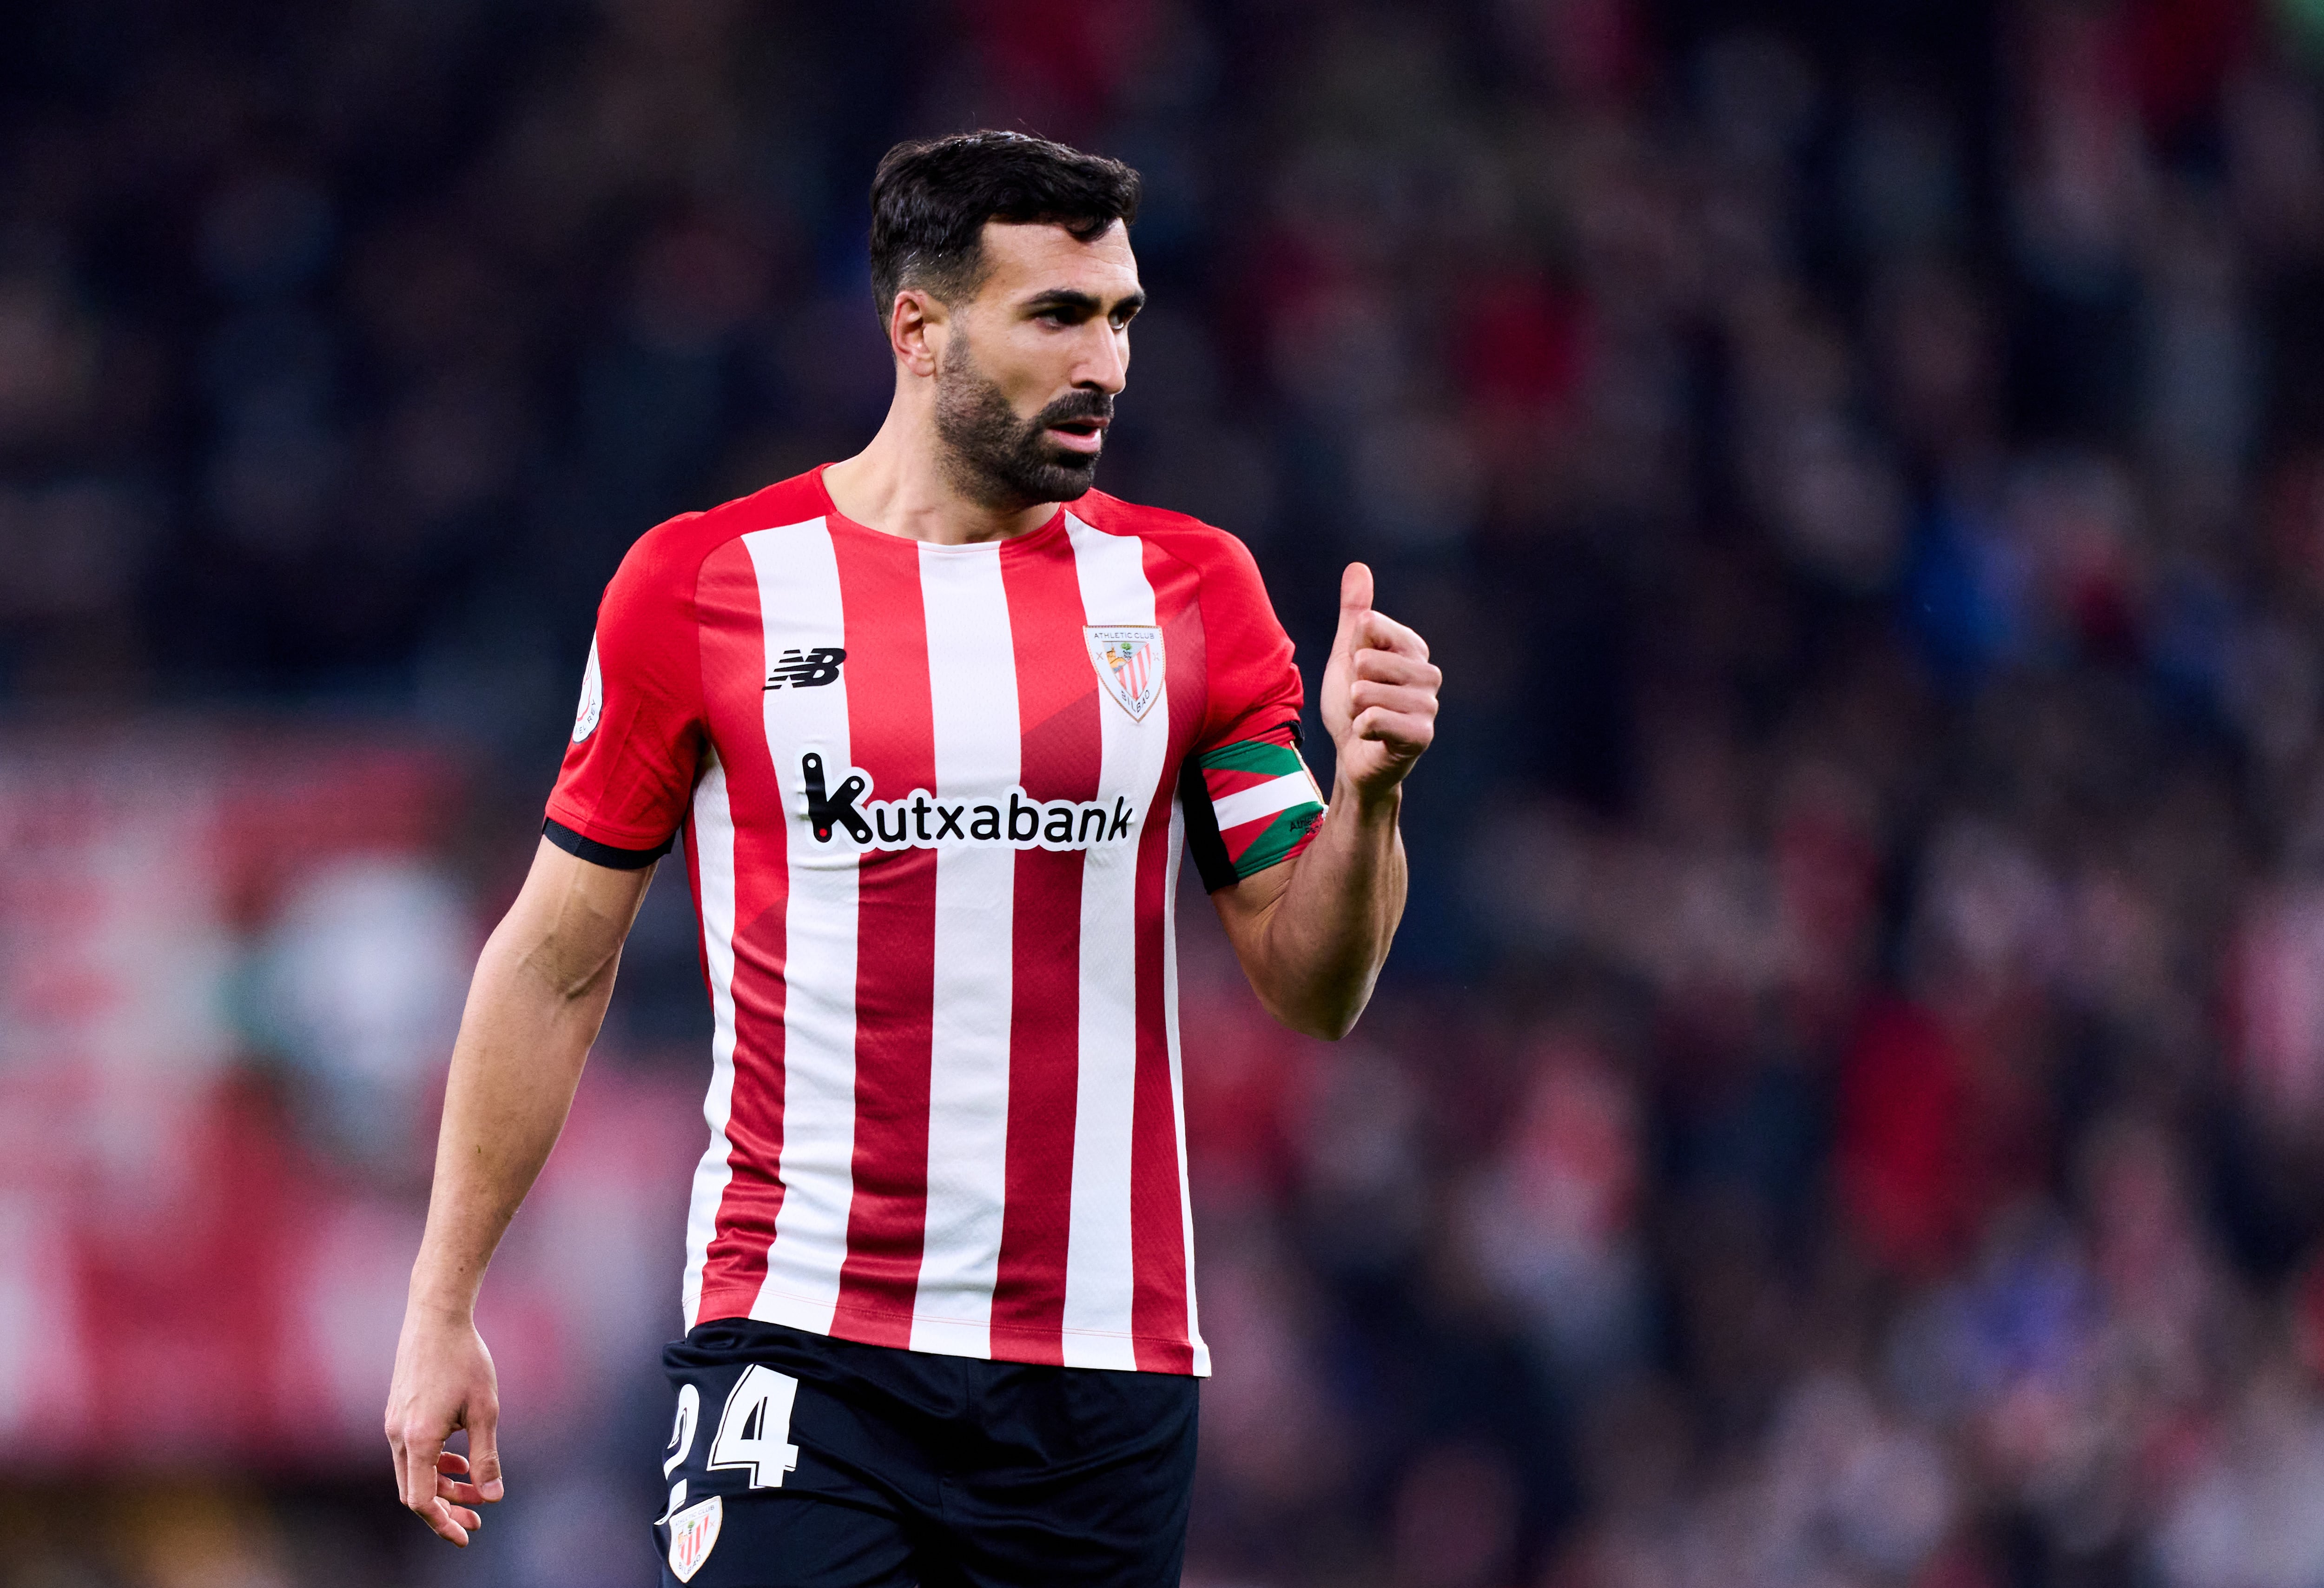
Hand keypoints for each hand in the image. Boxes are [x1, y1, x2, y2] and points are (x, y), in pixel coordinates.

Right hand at [385, 1305, 503, 1545]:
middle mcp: (397, 1435)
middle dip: (446, 1510)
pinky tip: (459, 1460)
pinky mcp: (397, 1411)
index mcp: (417, 1439)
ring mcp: (393, 1423)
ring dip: (442, 1485)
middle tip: (477, 1521)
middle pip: (415, 1490)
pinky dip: (435, 1463)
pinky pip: (412, 1451)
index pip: (420, 1500)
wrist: (436, 1317)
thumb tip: (494, 1496)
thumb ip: (486, 1456)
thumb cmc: (465, 1359)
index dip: (442, 1523)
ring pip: (413, 1471)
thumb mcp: (486, 1409)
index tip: (466, 1536)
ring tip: (474, 1493)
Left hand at [1321, 562, 1438, 803]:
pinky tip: (1370, 734)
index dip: (1352, 651)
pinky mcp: (1421, 735)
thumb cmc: (1353, 704)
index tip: (1358, 671)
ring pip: (1368, 691)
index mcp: (1413, 648)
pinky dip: (1361, 727)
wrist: (1353, 755)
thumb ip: (1354, 612)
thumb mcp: (1347, 653)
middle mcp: (1428, 673)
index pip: (1369, 626)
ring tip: (1366, 717)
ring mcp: (1428, 705)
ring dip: (1355, 708)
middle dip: (1352, 683)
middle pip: (1367, 659)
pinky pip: (1376, 719)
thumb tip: (1358, 566)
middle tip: (1362, 701)